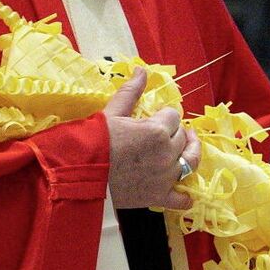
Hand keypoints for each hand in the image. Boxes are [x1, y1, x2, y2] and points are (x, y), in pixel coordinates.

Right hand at [104, 71, 200, 209]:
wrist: (80, 174)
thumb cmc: (95, 141)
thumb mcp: (113, 112)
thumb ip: (131, 91)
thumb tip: (142, 70)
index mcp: (157, 130)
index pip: (173, 116)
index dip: (165, 115)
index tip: (157, 117)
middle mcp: (166, 154)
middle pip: (182, 137)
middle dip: (175, 132)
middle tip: (165, 132)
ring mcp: (165, 177)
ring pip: (190, 162)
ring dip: (190, 154)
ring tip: (186, 148)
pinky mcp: (159, 197)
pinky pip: (181, 199)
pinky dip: (184, 197)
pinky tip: (183, 192)